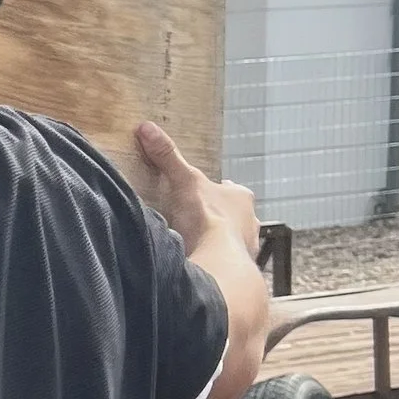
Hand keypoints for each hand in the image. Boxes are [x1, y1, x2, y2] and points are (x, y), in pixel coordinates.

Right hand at [135, 120, 258, 260]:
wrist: (218, 263)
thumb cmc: (208, 219)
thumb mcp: (183, 181)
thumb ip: (167, 157)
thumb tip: (147, 128)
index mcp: (241, 198)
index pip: (229, 189)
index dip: (214, 191)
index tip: (199, 194)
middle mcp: (250, 222)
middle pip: (234, 215)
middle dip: (218, 218)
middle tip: (195, 221)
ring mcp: (246, 248)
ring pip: (233, 240)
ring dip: (218, 242)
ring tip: (196, 245)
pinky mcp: (237, 270)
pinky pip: (226, 262)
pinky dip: (215, 261)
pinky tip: (200, 262)